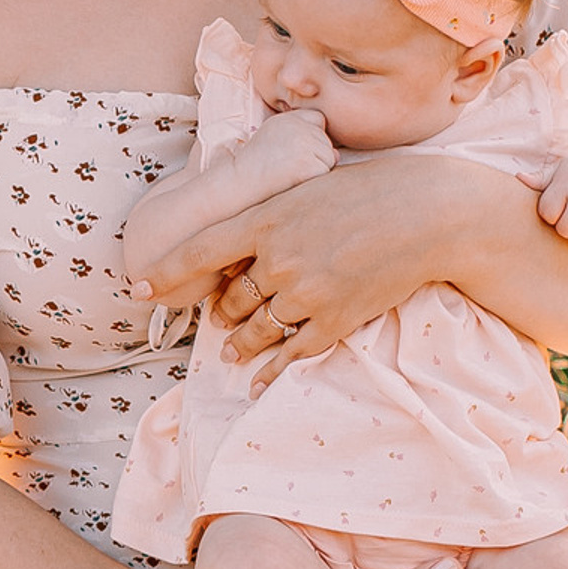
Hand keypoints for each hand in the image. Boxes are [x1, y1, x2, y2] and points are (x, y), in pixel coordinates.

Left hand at [186, 151, 488, 383]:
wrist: (431, 213)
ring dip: (240, 343)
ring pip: (254, 330)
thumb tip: (244, 238)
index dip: (163, 274)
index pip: (199, 252)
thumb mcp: (311, 186)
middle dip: (222, 311)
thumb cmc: (373, 191)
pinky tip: (259, 382)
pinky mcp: (334, 320)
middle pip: (229, 299)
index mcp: (268, 218)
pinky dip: (271, 372)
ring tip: (233, 348)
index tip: (136, 291)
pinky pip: (291, 355)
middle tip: (221, 316)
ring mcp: (306, 293)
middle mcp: (279, 258)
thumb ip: (273, 215)